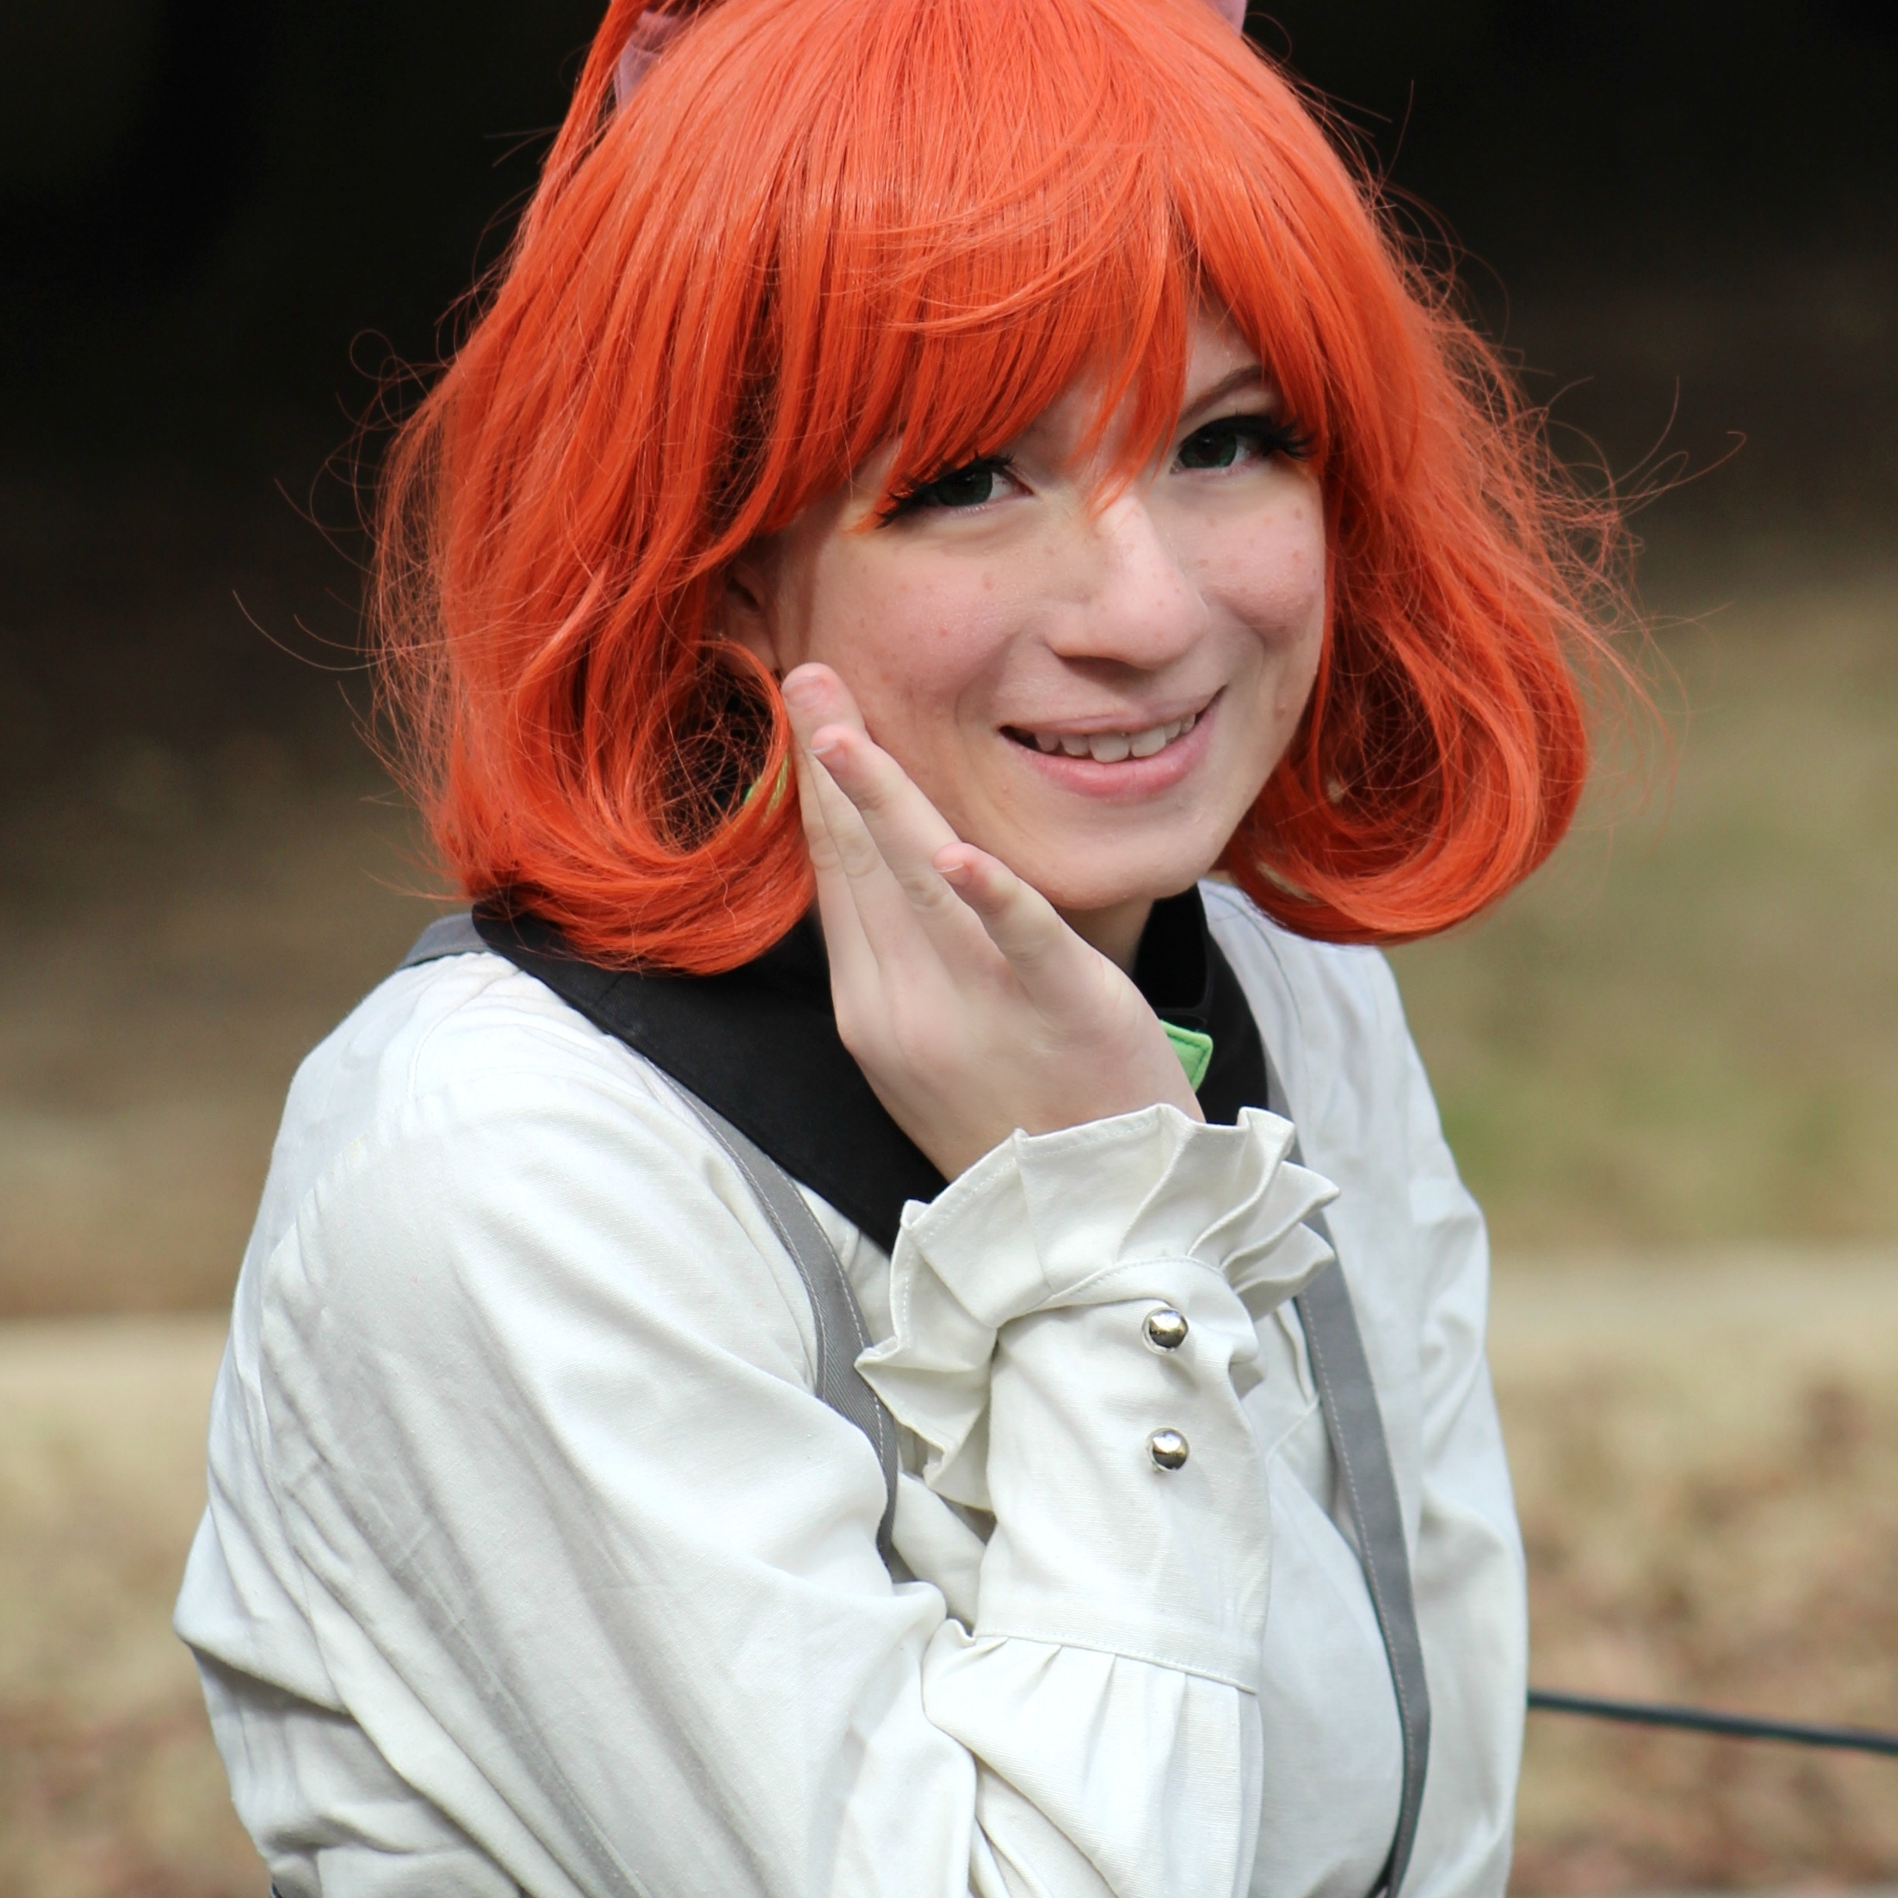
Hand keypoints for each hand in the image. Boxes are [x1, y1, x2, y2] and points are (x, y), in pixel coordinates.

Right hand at [782, 667, 1202, 1178]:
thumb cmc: (1025, 1123)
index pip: (837, 880)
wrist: (1095, 1223)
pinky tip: (961, 851)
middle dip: (830, 764)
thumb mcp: (935, 1046)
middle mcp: (909, 1008)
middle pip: (861, 865)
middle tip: (806, 674)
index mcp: (875, 1010)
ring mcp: (982, 1008)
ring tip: (842, 731)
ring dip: (880, 799)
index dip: (817, 793)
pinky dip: (991, 894)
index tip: (803, 713)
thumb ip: (904, 962)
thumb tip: (888, 873)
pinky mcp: (1064, 1009)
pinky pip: (1022, 941)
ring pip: (921, 885)